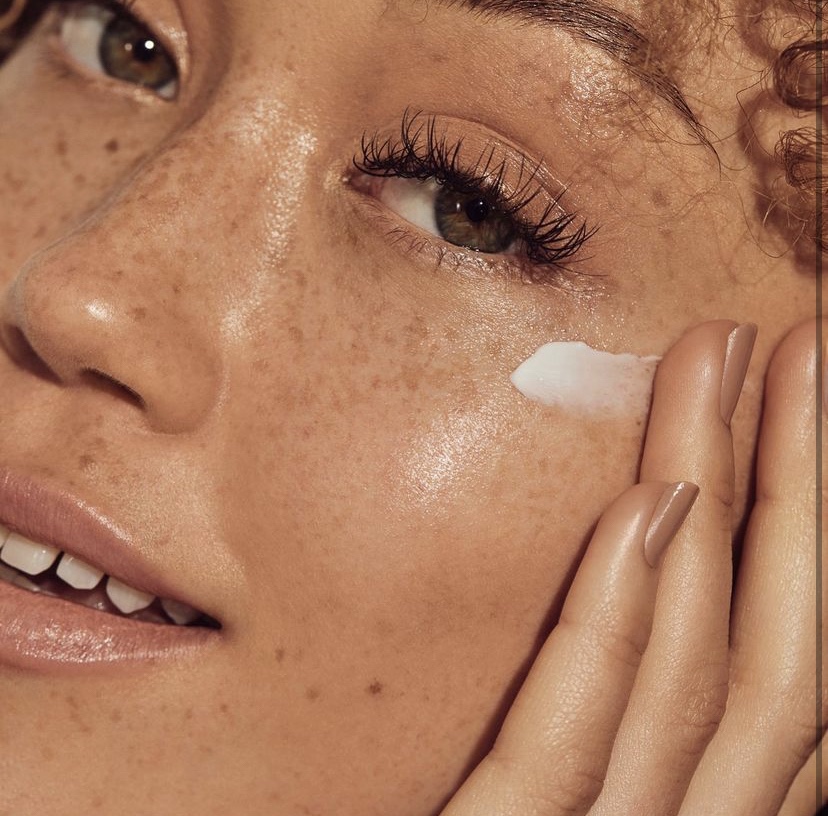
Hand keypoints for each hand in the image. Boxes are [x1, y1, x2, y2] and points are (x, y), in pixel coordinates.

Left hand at [439, 320, 823, 815]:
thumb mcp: (562, 777)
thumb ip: (612, 706)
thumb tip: (664, 553)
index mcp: (687, 807)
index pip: (775, 658)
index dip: (810, 523)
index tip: (801, 395)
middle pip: (762, 646)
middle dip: (797, 485)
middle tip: (797, 346)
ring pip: (690, 674)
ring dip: (718, 502)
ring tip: (724, 367)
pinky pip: (566, 743)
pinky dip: (615, 624)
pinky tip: (647, 508)